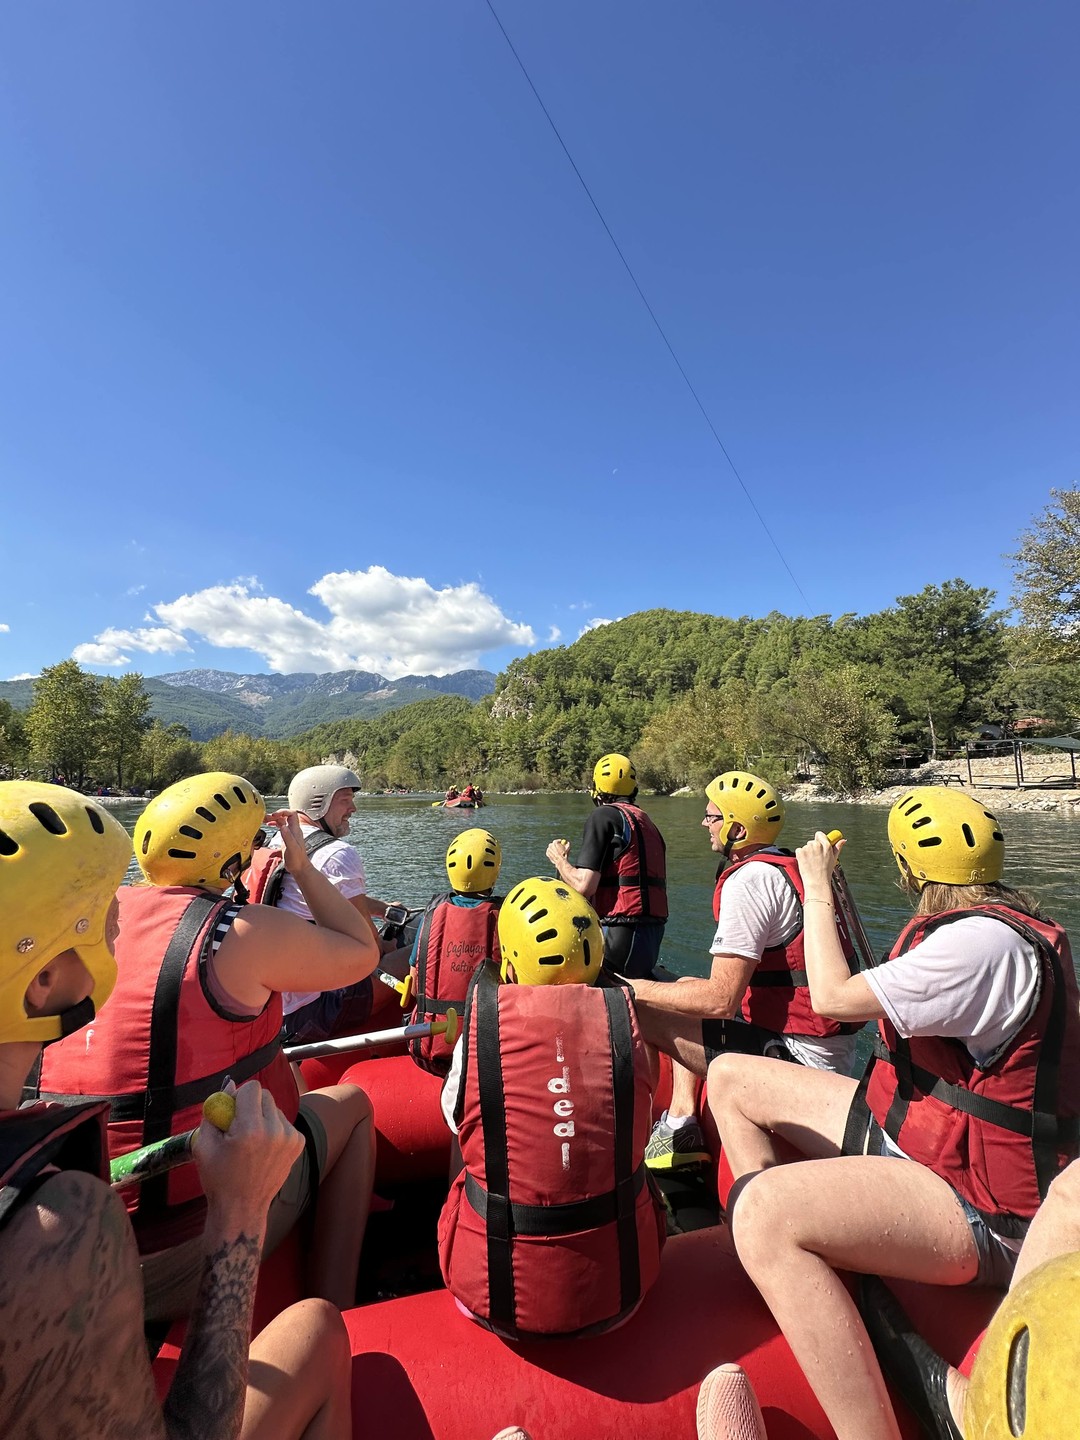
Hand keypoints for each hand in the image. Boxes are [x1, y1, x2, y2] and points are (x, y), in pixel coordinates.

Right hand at [195, 1080, 303, 1221]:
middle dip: (250, 1104)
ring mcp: (290, 1137)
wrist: (242, 1208)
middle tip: (238, 1123)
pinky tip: (263, 1147)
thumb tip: (228, 1085)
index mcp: (250, 1130)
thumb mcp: (204, 1145)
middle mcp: (275, 1131)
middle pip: (265, 1095)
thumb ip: (214, 1112)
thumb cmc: (219, 1179)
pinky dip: (273, 1128)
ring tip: (251, 1140)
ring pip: (275, 1108)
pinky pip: (283, 1122)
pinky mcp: (298, 1143)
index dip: (238, 1096)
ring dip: (262, 1116)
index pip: (252, 1088)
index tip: (231, 1109)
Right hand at [266, 809, 308, 874]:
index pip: (292, 813)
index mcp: (295, 830)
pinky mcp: (286, 838)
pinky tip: (268, 825)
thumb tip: (283, 826)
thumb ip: (288, 837)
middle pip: (286, 816)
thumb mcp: (292, 848)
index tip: (274, 815)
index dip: (283, 811)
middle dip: (276, 814)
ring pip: (282, 821)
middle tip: (266, 818)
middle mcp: (293, 830)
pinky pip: (280, 827)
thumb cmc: (297, 859)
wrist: (299, 868)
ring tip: (264, 819)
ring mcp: (290, 834)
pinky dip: (274, 824)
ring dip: (274, 819)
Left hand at [545, 839, 570, 865]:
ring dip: (555, 851)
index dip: (559, 842)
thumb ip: (567, 844)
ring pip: (552, 849)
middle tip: (559, 847)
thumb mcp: (567, 849)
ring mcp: (548, 849)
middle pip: (552, 844)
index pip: (556, 841)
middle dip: (555, 845)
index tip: (561, 843)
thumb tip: (567, 842)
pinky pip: (550, 853)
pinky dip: (553, 854)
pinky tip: (556, 857)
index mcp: (554, 843)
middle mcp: (550, 845)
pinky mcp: (547, 853)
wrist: (560, 861)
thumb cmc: (564, 854)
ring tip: (559, 855)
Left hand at [795, 830, 843, 897]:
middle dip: (813, 848)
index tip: (819, 844)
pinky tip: (806, 863)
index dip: (819, 839)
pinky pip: (799, 850)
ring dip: (807, 852)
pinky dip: (801, 856)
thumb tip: (843, 840)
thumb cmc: (826, 872)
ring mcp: (807, 848)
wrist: (816, 882)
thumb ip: (837, 847)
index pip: (820, 834)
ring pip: (806, 847)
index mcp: (826, 845)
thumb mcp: (834, 859)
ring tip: (811, 863)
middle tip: (816, 859)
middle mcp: (817, 845)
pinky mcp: (800, 852)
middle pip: (812, 841)